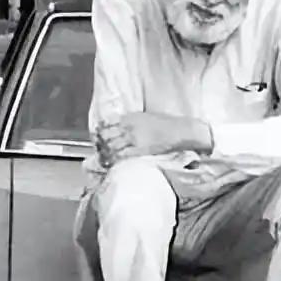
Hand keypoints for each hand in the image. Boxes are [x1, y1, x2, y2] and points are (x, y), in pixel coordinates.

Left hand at [96, 111, 212, 165]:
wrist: (181, 130)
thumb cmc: (167, 125)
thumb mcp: (146, 117)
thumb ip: (132, 122)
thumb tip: (122, 128)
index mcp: (131, 117)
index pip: (108, 123)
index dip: (101, 131)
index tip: (98, 137)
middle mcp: (129, 126)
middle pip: (106, 135)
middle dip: (101, 144)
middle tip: (99, 150)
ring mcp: (134, 138)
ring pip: (111, 146)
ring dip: (105, 153)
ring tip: (104, 159)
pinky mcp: (140, 150)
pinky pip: (121, 155)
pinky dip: (114, 160)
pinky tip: (112, 163)